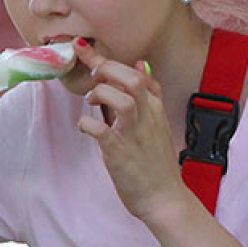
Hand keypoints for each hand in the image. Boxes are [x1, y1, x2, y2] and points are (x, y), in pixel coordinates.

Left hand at [73, 42, 188, 221]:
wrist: (164, 199)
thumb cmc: (156, 162)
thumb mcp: (157, 122)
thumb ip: (148, 94)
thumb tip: (141, 64)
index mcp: (155, 108)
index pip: (138, 73)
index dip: (107, 58)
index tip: (83, 47)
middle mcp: (147, 117)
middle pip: (131, 79)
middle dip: (106, 70)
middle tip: (92, 77)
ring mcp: (134, 135)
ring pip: (122, 99)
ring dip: (100, 94)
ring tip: (92, 102)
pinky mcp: (120, 154)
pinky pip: (101, 132)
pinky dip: (87, 124)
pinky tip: (85, 127)